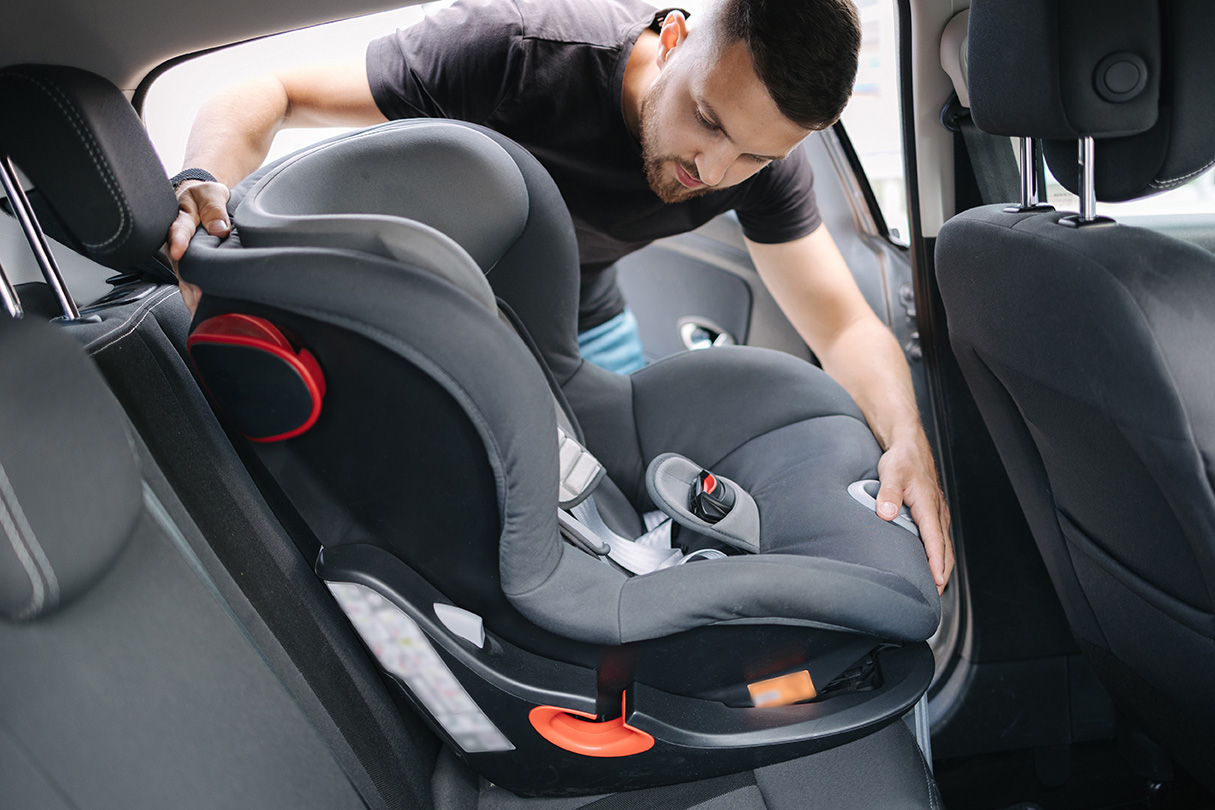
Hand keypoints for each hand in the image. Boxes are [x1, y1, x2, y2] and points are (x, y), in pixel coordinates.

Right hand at [166, 179, 229, 313]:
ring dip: (191, 294)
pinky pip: (190, 281)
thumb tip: (219, 229)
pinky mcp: (189, 264)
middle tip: (197, 298)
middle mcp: (178, 239)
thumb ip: (214, 208)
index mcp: (182, 218)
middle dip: (187, 281)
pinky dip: (194, 297)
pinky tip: (199, 311)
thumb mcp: (210, 193)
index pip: (178, 229)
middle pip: (180, 262)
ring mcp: (183, 254)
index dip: (178, 240)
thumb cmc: (204, 195)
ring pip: (184, 276)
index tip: (179, 252)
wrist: (200, 198)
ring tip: (198, 312)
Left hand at [875, 436, 953, 594]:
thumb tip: (886, 513)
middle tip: (935, 596)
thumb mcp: (891, 472)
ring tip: (934, 588)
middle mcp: (937, 511)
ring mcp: (937, 513)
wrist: (909, 446)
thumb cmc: (902, 459)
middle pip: (944, 548)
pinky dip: (939, 555)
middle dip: (942, 573)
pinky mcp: (933, 513)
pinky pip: (939, 539)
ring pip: (944, 545)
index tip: (937, 581)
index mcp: (928, 503)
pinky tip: (931, 565)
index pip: (935, 539)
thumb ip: (888, 493)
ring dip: (941, 566)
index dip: (936, 562)